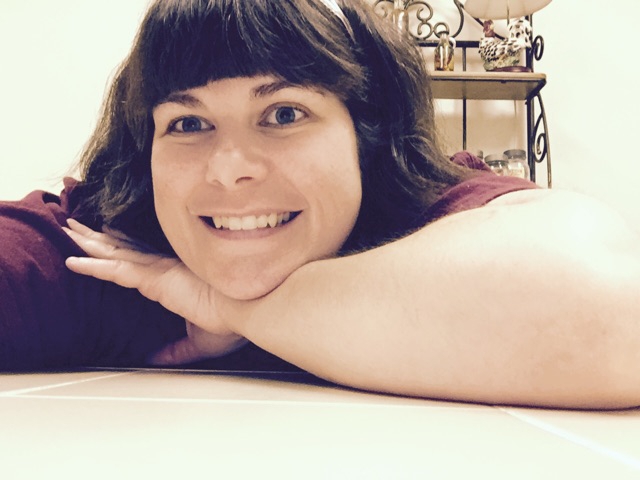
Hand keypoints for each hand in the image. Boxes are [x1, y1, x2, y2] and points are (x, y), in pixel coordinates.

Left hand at [64, 219, 245, 360]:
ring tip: (69, 228)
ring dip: (90, 242)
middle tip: (78, 225)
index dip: (123, 246)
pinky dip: (93, 266)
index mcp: (179, 277)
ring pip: (116, 253)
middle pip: (125, 248)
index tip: (107, 235)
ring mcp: (160, 270)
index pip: (143, 258)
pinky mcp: (157, 279)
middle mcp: (167, 268)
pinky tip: (73, 261)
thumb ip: (175, 351)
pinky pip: (115, 270)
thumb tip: (155, 361)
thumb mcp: (199, 343)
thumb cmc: (235, 320)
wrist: (251, 309)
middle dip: (100, 237)